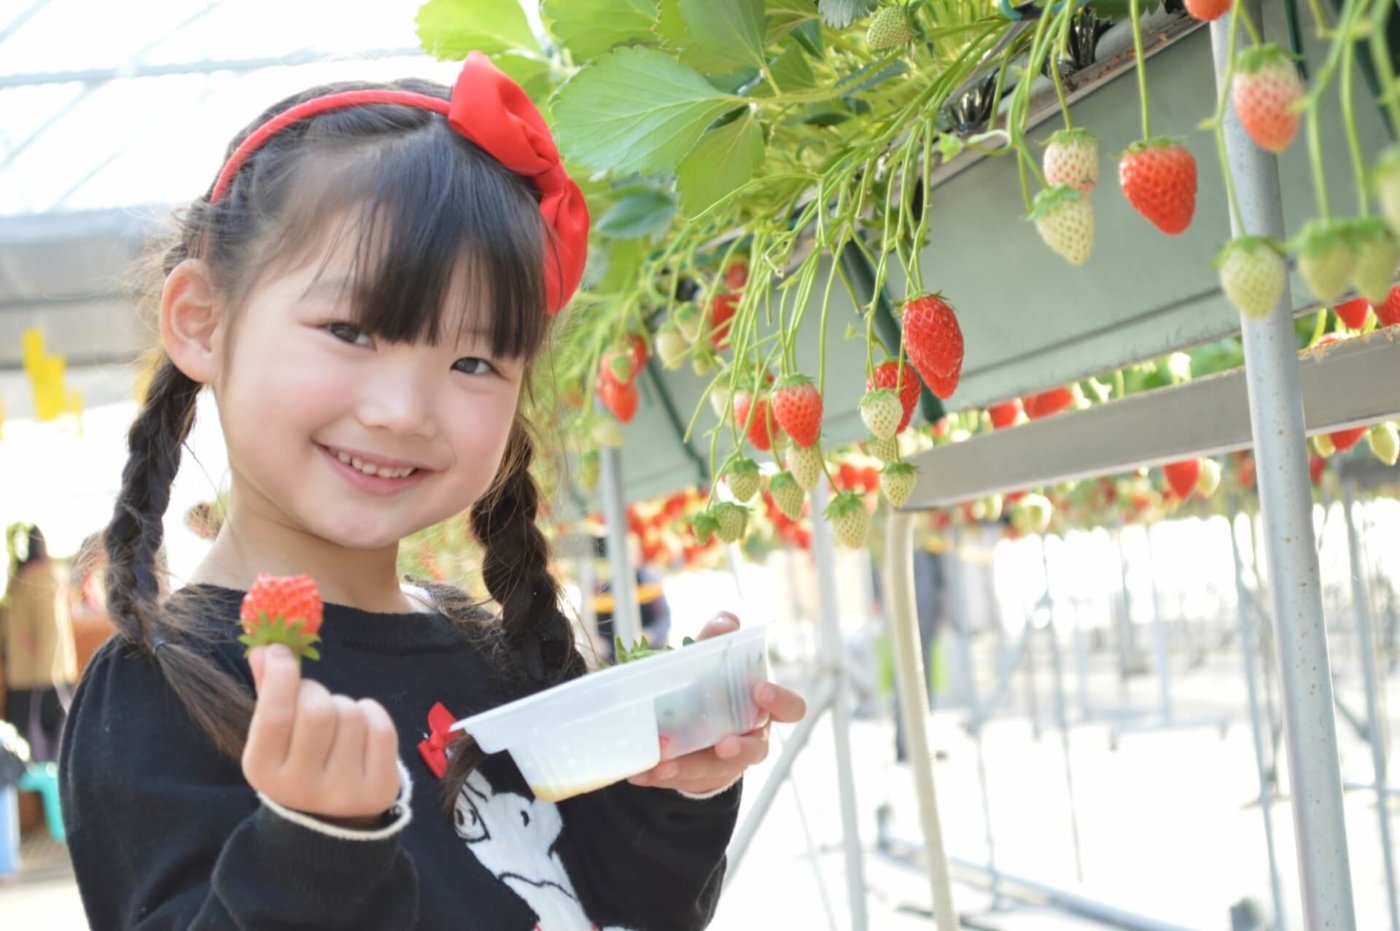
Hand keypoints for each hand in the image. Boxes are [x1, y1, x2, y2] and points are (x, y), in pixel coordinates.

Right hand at [244, 644, 400, 827]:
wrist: (331, 819)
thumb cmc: (297, 762)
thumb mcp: (274, 737)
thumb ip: (267, 693)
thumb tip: (265, 649)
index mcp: (263, 771)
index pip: (274, 714)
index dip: (281, 676)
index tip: (283, 652)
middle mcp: (300, 786)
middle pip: (318, 711)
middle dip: (316, 692)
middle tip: (314, 698)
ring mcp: (342, 791)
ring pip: (350, 714)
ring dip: (345, 705)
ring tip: (337, 723)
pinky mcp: (377, 789)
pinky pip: (381, 728)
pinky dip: (372, 714)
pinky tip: (361, 727)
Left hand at [627, 613, 806, 796]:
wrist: (694, 723)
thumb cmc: (712, 686)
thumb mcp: (712, 660)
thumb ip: (717, 638)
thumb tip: (725, 623)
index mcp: (763, 708)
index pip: (790, 708)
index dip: (780, 702)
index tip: (759, 690)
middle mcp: (751, 738)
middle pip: (755, 750)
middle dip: (739, 749)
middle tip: (722, 745)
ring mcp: (726, 763)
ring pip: (714, 770)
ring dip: (688, 767)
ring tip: (661, 764)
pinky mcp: (700, 777)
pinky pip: (681, 780)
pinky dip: (658, 775)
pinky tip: (639, 772)